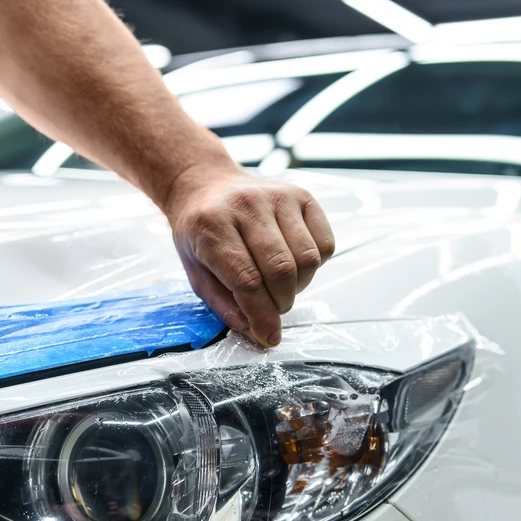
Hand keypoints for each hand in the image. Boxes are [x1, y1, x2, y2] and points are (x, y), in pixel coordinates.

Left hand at [165, 164, 334, 347]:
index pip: (247, 280)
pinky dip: (315, 265)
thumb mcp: (196, 271)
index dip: (262, 315)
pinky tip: (295, 263)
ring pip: (308, 259)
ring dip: (299, 286)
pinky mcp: (303, 197)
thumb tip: (256, 331)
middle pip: (282, 270)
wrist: (206, 185)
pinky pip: (324, 244)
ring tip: (281, 285)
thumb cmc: (201, 231)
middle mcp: (248, 205)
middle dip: (281, 303)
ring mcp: (279, 197)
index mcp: (212, 225)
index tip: (269, 336)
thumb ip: (225, 305)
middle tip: (273, 309)